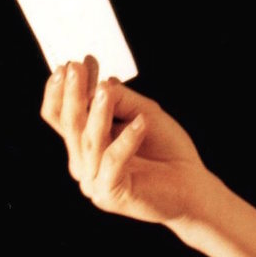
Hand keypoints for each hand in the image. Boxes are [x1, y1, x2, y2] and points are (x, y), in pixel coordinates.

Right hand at [40, 56, 207, 224]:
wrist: (192, 186)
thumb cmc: (168, 150)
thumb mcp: (145, 114)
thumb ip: (122, 101)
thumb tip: (102, 82)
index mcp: (86, 145)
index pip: (62, 116)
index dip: (64, 89)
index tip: (75, 62)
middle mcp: (84, 163)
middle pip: (69, 126)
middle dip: (71, 94)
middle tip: (74, 67)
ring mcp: (94, 181)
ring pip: (90, 141)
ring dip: (97, 112)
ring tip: (104, 88)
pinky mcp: (110, 194)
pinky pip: (113, 161)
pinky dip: (127, 140)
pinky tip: (141, 122)